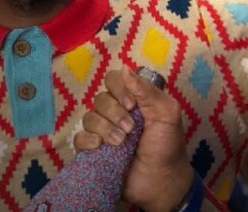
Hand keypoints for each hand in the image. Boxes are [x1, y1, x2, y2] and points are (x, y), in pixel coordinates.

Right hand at [74, 68, 193, 211]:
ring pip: (89, 116)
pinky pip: (79, 138)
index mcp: (134, 99)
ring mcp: (104, 130)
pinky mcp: (94, 150)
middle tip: (131, 129)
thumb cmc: (168, 145)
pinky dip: (88, 140)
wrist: (161, 180)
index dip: (119, 89)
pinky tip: (101, 147)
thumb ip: (146, 90)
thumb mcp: (166, 113)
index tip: (132, 105)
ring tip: (121, 142)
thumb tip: (124, 67)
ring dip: (105, 128)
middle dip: (115, 113)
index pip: (114, 80)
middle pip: (100, 98)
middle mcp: (117, 111)